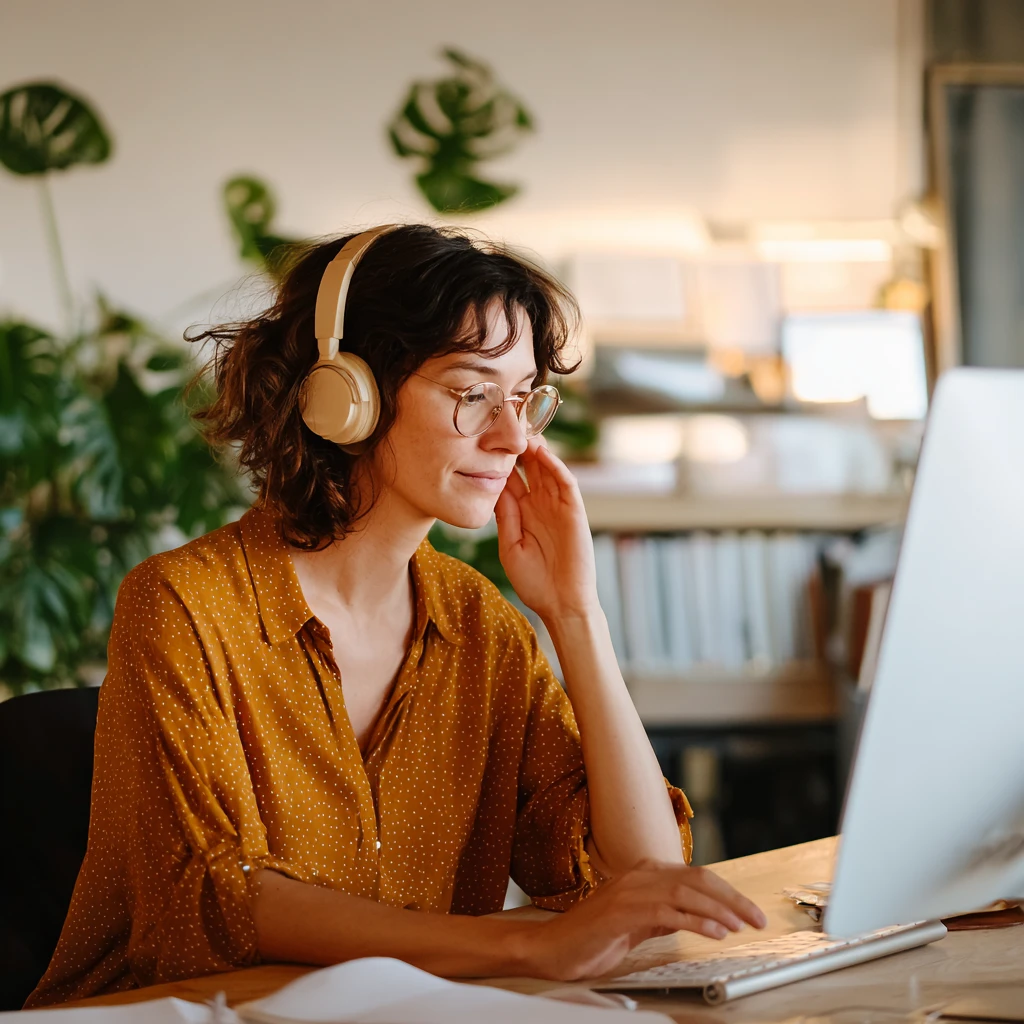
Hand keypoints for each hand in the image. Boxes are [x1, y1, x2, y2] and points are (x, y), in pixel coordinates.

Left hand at [494, 437, 596, 621]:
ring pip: (547, 468)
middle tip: (504, 421)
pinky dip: (556, 467)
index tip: (483, 438)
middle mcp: (540, 503)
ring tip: (522, 427)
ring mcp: (558, 506)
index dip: (498, 458)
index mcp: (522, 511)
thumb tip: (493, 487)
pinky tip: (543, 454)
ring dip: (537, 448)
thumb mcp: (510, 546)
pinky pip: (566, 484)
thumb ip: (505, 517)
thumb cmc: (534, 581)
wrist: (561, 603)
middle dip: (517, 445)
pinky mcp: (575, 512)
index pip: (510, 477)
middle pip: (529, 466)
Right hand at [513, 861, 767, 981]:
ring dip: (720, 910)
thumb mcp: (637, 923)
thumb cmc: (592, 937)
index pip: (695, 876)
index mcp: (643, 874)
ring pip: (686, 892)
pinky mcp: (623, 911)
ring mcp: (630, 890)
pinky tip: (715, 932)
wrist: (552, 947)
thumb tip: (698, 916)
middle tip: (757, 918)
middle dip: (732, 898)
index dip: (727, 892)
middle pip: (697, 879)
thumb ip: (663, 914)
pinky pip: (668, 912)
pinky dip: (696, 921)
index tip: (749, 912)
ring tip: (741, 925)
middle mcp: (639, 875)